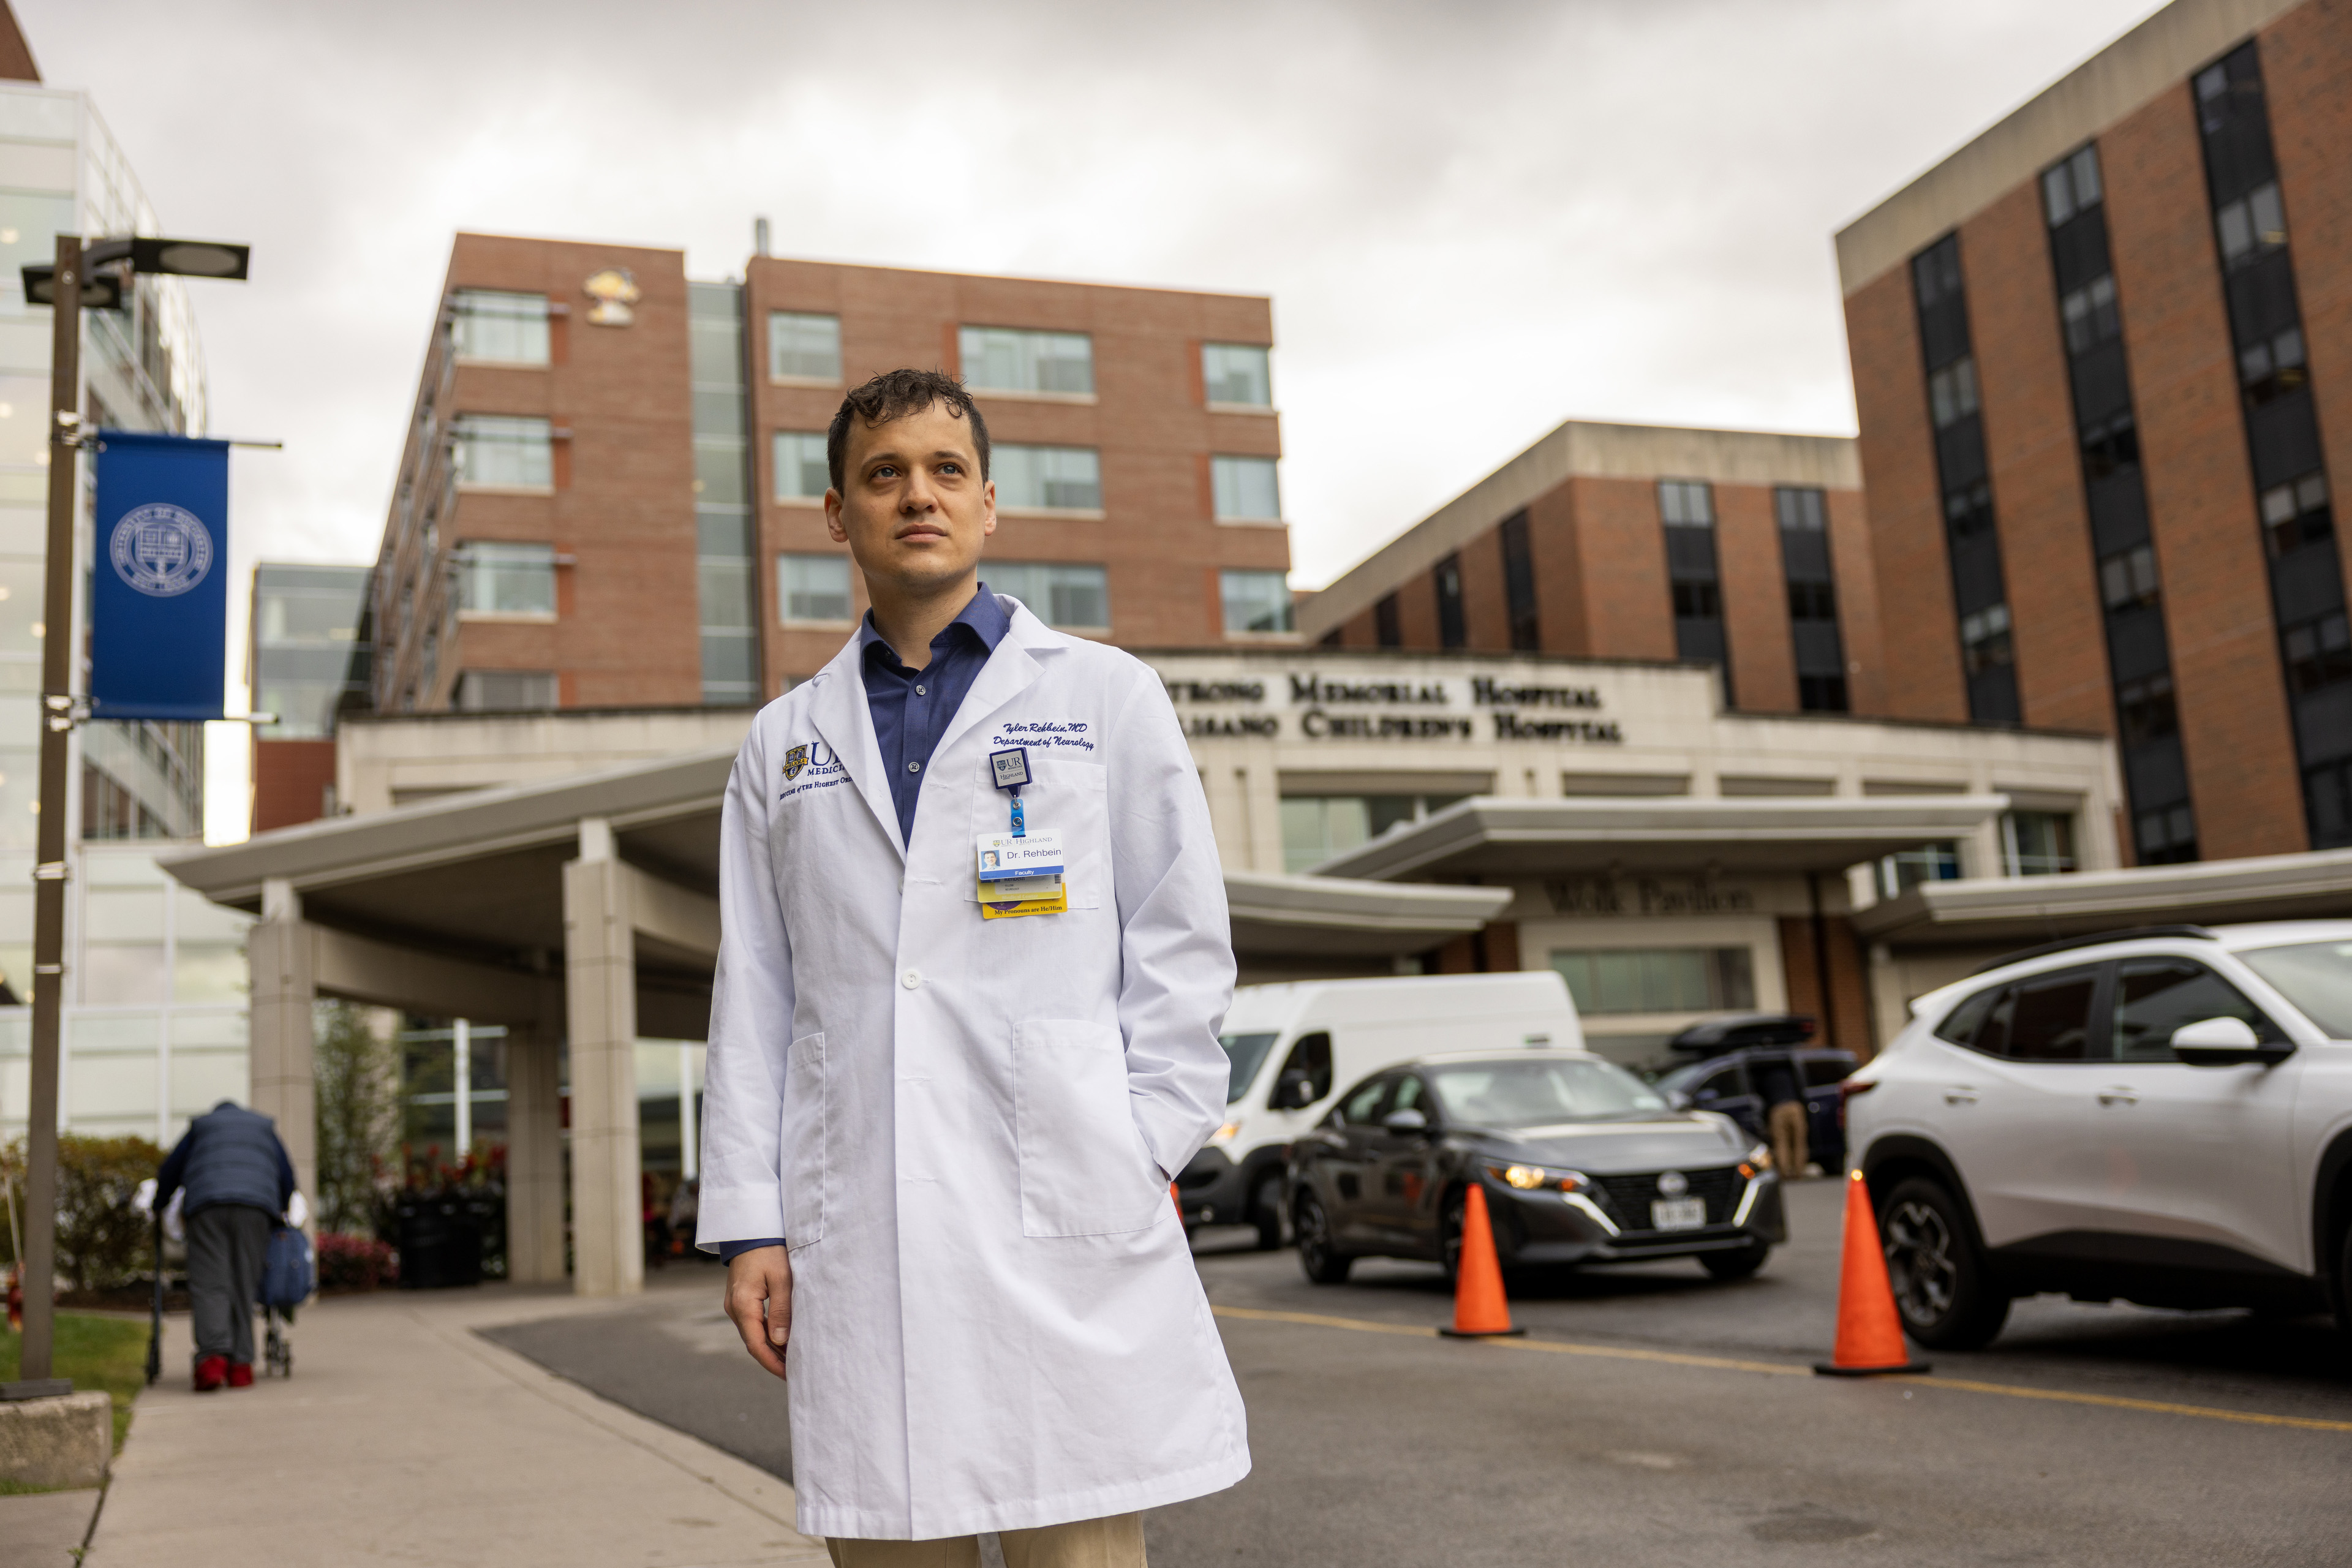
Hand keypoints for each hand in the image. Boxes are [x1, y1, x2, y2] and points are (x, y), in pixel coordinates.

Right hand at [724, 1247, 792, 1379]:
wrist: (752, 1230)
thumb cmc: (770, 1250)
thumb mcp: (782, 1278)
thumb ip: (781, 1310)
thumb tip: (780, 1341)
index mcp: (743, 1305)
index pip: (756, 1344)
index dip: (772, 1363)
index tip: (789, 1375)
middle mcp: (734, 1308)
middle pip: (753, 1343)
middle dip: (773, 1359)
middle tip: (795, 1372)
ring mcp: (735, 1305)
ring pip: (753, 1334)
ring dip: (771, 1348)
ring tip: (792, 1359)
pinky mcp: (740, 1300)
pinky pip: (753, 1324)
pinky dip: (767, 1335)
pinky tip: (782, 1340)